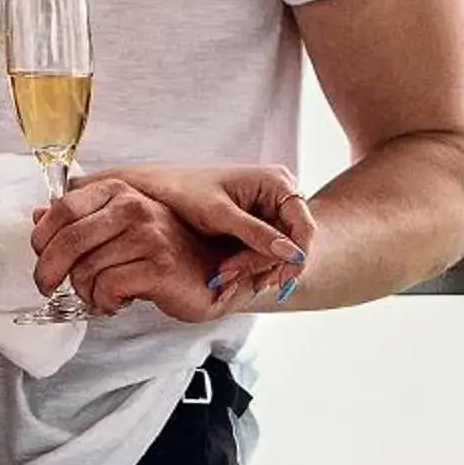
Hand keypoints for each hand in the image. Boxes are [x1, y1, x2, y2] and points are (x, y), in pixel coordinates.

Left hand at [30, 175, 233, 321]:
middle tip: (49, 287)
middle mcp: (134, 207)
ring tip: (101, 294)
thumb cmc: (163, 252)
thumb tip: (38, 215)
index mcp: (119, 192)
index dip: (42, 238)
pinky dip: (105, 302)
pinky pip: (108, 288)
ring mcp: (149, 235)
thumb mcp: (119, 229)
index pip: (62, 209)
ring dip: (85, 292)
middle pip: (68, 241)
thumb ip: (80, 219)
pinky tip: (118, 301)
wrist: (212, 274)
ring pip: (86, 270)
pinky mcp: (159, 267)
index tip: (40, 257)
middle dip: (49, 271)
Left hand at [93, 163, 318, 309]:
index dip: (296, 257)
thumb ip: (256, 233)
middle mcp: (280, 193)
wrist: (159, 188)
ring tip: (224, 277)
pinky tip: (230, 272)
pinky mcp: (258, 223)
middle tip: (230, 278)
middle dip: (265, 264)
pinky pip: (266, 249)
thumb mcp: (219, 214)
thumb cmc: (184, 192)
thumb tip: (292, 253)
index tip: (275, 281)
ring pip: (278, 250)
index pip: (304, 227)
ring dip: (255, 267)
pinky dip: (250, 263)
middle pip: (292, 242)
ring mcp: (270, 208)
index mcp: (277, 182)